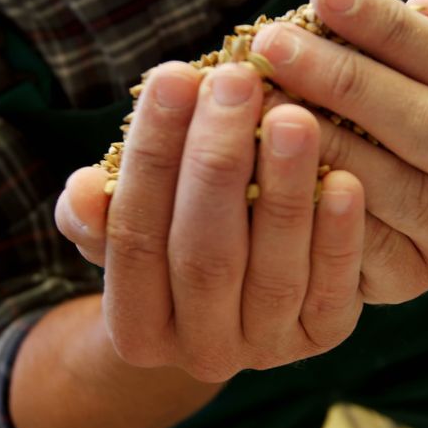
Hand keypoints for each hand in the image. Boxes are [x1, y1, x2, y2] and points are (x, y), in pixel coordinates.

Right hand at [57, 63, 365, 381]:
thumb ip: (98, 212)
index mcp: (136, 328)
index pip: (135, 235)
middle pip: (204, 254)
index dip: (152, 154)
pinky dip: (338, 235)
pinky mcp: (323, 338)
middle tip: (237, 81)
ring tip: (294, 116)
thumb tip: (81, 189)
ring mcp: (265, 348)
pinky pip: (333, 289)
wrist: (237, 307)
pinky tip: (345, 180)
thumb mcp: (126, 228)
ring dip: (284, 190)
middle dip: (218, 161)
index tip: (174, 75)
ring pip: (273, 271)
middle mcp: (200, 352)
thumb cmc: (173, 238)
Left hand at [248, 0, 427, 301]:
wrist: (392, 230)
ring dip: (322, 139)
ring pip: (395, 184)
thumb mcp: (411, 83)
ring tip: (261, 101)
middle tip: (275, 45)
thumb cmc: (392, 135)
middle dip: (347, 79)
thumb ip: (419, 46)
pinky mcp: (409, 280)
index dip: (391, 27)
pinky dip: (314, 200)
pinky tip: (264, 165)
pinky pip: (362, 241)